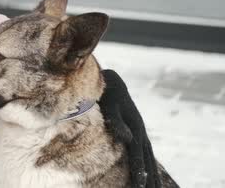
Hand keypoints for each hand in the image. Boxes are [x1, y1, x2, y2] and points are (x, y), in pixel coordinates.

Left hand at [98, 69, 159, 187]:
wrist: (112, 83)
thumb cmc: (108, 95)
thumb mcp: (111, 107)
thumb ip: (117, 122)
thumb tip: (129, 139)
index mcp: (135, 129)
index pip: (138, 156)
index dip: (140, 172)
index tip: (141, 186)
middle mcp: (141, 133)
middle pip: (147, 161)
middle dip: (150, 179)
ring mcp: (140, 133)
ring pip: (149, 159)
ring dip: (153, 175)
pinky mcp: (136, 132)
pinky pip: (144, 153)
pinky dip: (148, 165)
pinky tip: (148, 174)